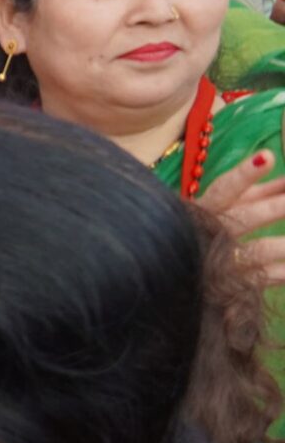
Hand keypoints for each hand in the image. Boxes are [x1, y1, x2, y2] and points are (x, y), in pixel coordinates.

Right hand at [199, 145, 284, 289]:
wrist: (169, 275)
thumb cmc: (206, 230)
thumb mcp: (229, 206)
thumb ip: (261, 191)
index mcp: (204, 210)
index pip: (223, 189)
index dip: (245, 175)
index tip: (267, 157)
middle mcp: (209, 234)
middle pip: (244, 218)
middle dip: (274, 207)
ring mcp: (219, 261)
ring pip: (257, 251)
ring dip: (283, 245)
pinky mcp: (230, 285)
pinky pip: (262, 278)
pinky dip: (281, 272)